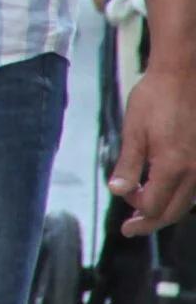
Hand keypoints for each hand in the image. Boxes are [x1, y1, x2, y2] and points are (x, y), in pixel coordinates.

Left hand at [113, 61, 195, 236]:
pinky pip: (195, 188)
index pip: (152, 205)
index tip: (120, 196)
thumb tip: (116, 191)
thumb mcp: (133, 131)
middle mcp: (194, 172)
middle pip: (172, 212)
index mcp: (173, 167)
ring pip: (187, 203)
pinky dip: (179, 197)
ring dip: (165, 211)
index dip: (133, 207)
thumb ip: (127, 164)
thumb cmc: (155, 98)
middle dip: (150, 222)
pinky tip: (166, 192)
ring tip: (145, 215)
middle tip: (130, 229)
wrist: (184, 74)